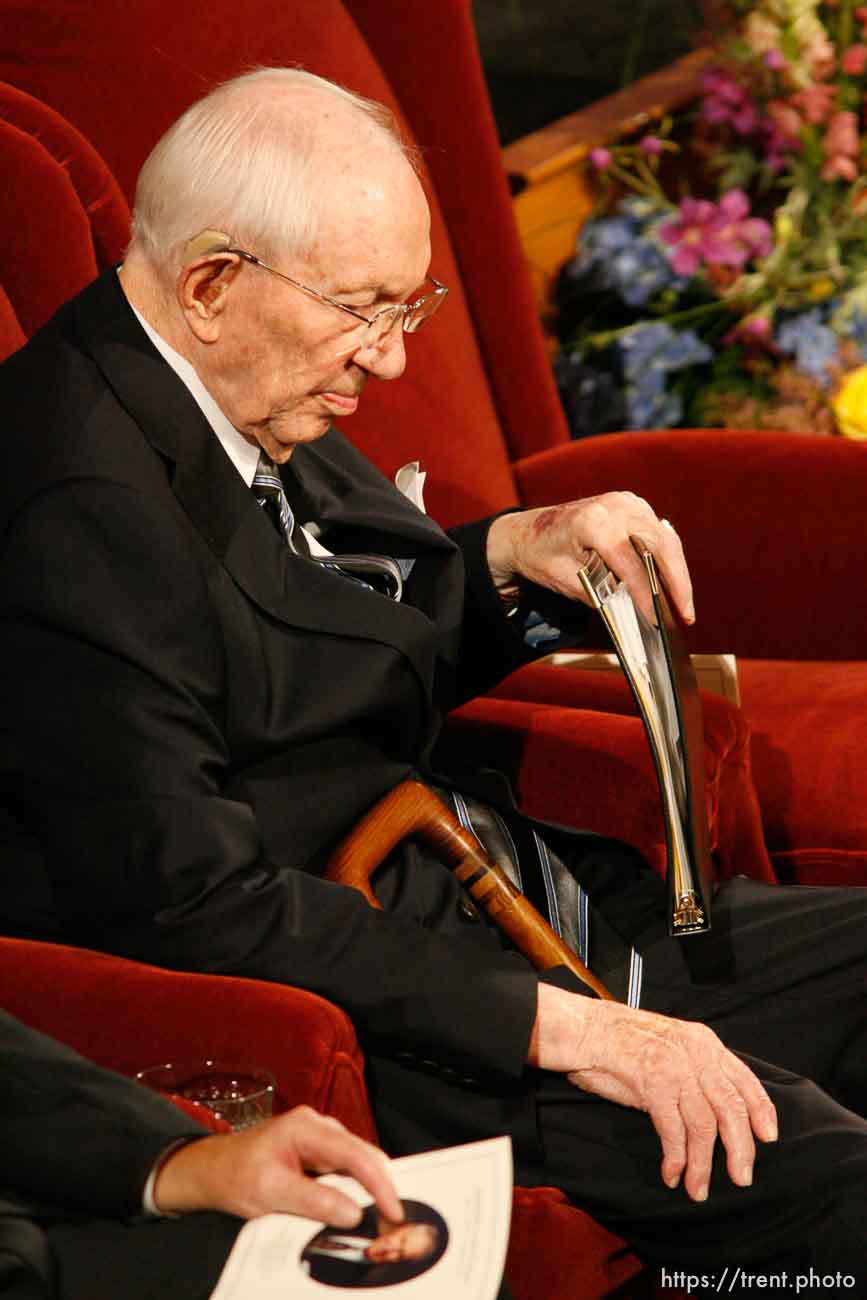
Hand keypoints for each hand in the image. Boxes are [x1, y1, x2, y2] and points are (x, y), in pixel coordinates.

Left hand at [153, 1104, 403, 1227]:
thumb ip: (313, 1200)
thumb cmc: (235, 1174)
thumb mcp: (270, 1192)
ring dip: (369, 1189)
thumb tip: (353, 1212)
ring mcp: (320, 1138)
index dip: (379, 1183)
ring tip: (380, 1217)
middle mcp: (319, 1127)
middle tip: (392, 1219)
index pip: (355, 1154)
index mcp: (306, 1127)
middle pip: (363, 1154)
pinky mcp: (319, 1153)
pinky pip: (346, 1170)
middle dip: (381, 1186)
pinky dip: (355, 1189)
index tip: (393, 1211)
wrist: (213, 1169)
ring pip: (358, 1162)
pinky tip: (359, 1208)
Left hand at [486, 493, 693, 625]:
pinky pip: (657, 531)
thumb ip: (599, 593)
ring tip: (683, 603)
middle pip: (659, 545)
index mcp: (592, 523)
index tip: (657, 620)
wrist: (525, 531)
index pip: (630, 563)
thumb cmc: (541, 555)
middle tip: (687, 614)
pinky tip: (672, 582)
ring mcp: (625, 502)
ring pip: (664, 537)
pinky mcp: (631, 504)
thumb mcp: (564, 580)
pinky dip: (667, 556)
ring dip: (677, 570)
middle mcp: (613, 506)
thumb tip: (633, 608)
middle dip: (677, 582)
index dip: (646, 594)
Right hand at [528, 984, 777, 1201]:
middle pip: (731, 1107)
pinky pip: (673, 1130)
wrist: (585, 1030)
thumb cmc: (622, 1042)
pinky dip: (676, 1157)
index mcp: (703, 1042)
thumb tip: (715, 1107)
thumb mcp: (671, 1045)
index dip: (761, 1111)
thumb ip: (696, 1068)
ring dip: (703, 1164)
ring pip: (703, 1125)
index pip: (745, 1079)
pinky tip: (672, 1173)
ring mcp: (674, 1067)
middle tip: (742, 1177)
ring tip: (698, 1188)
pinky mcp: (652, 1083)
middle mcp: (695, 1054)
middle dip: (740, 1148)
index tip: (768, 1137)